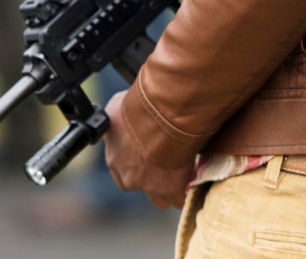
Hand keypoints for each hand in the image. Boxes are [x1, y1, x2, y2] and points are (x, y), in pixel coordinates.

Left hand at [102, 90, 193, 208]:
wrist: (162, 112)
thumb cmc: (140, 106)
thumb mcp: (116, 108)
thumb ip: (113, 119)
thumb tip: (110, 119)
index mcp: (114, 158)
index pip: (122, 171)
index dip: (136, 165)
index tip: (148, 157)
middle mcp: (128, 176)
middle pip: (139, 186)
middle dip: (151, 180)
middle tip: (166, 165)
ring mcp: (150, 185)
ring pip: (160, 199)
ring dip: (169, 191)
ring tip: (183, 176)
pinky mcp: (172, 188)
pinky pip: (181, 198)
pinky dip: (188, 191)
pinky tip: (195, 180)